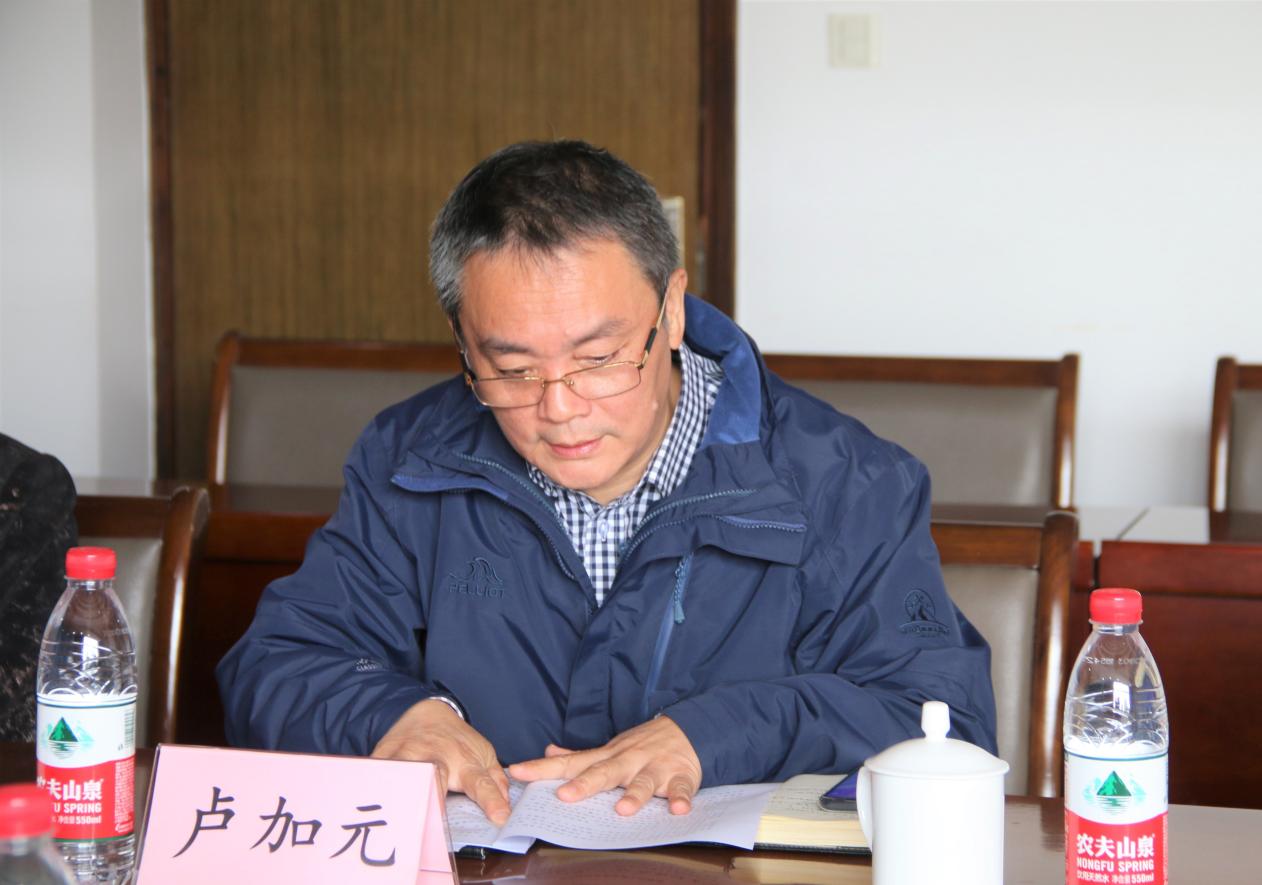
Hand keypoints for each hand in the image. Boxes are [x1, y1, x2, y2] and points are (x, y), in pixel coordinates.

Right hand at [371, 698, 510, 825]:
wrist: (423, 711)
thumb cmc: (454, 740)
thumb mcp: (482, 753)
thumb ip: (495, 780)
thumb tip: (506, 805)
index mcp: (464, 762)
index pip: (481, 783)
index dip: (492, 801)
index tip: (500, 818)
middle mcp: (436, 758)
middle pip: (436, 775)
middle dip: (435, 793)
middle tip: (434, 817)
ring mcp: (408, 756)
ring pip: (402, 773)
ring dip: (399, 792)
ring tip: (395, 815)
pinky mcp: (384, 756)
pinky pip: (374, 772)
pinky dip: (370, 785)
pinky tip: (366, 798)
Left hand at [507, 716, 701, 815]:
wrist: (688, 729)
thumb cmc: (643, 745)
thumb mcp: (609, 748)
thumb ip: (579, 756)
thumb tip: (548, 751)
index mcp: (608, 757)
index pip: (570, 763)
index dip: (543, 768)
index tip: (516, 772)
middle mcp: (628, 761)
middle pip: (604, 772)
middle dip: (585, 784)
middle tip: (565, 796)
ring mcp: (655, 768)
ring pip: (643, 781)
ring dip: (634, 794)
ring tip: (623, 810)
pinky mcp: (681, 776)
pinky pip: (681, 788)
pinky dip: (681, 798)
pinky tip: (678, 810)